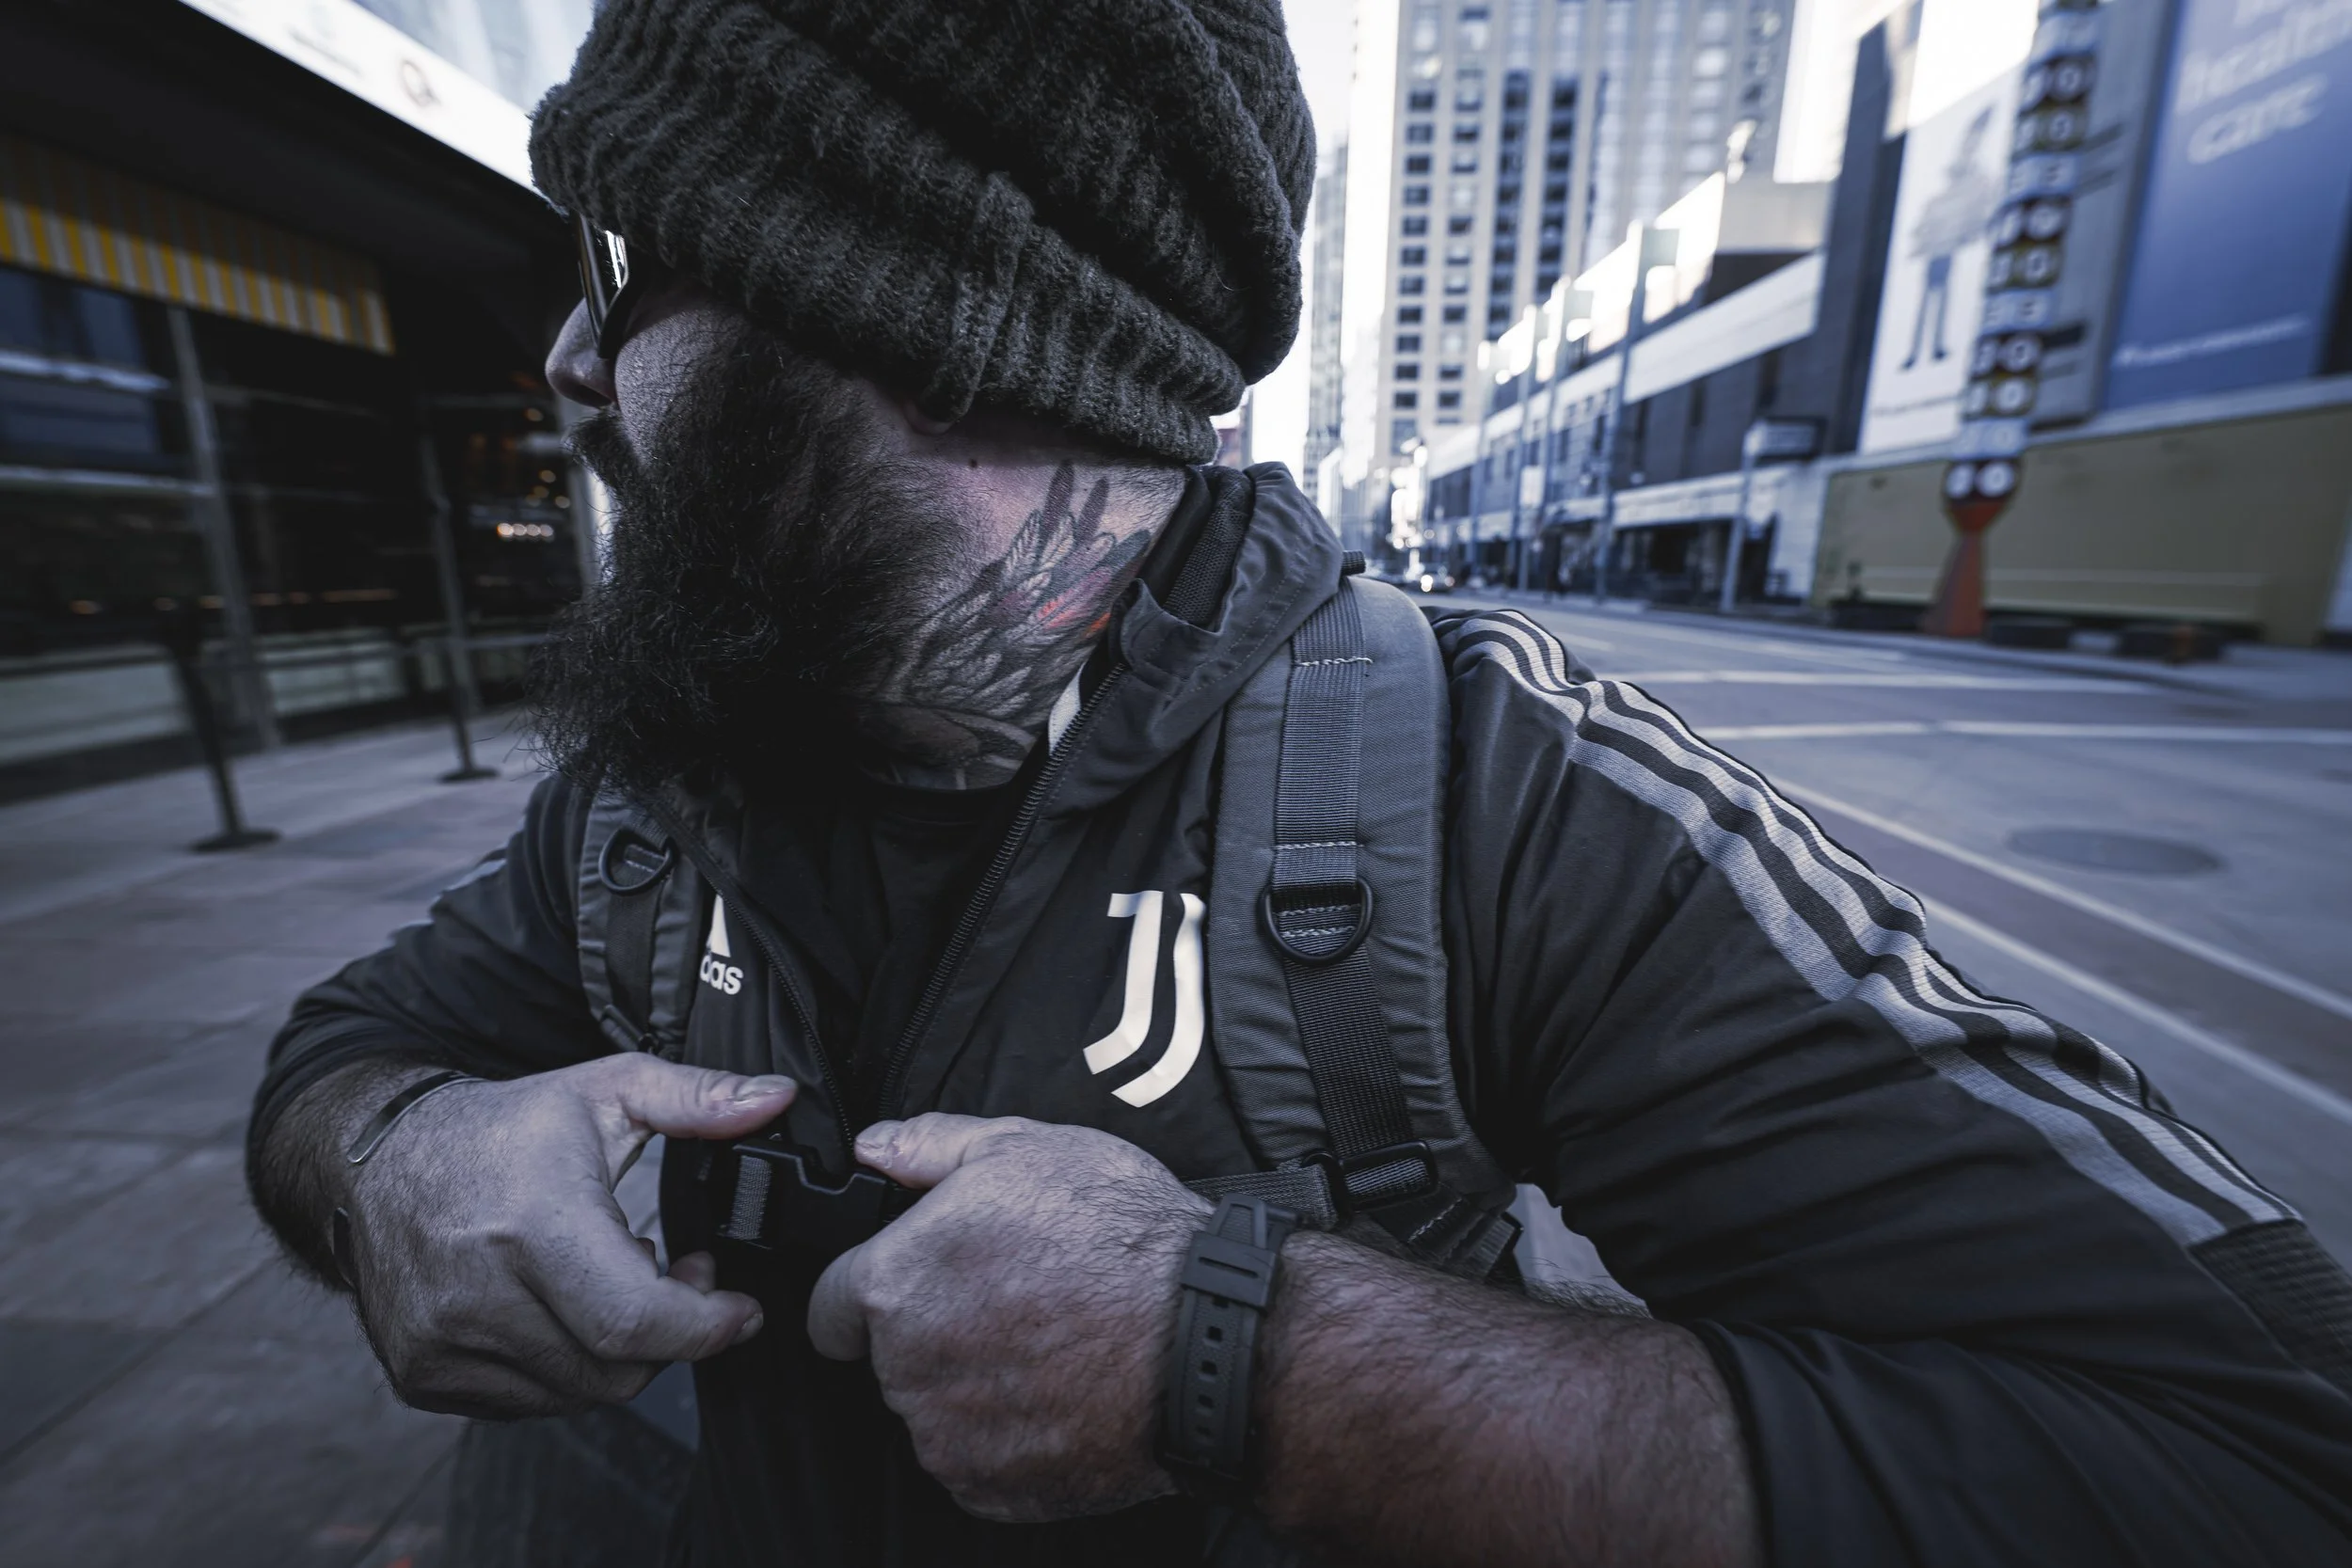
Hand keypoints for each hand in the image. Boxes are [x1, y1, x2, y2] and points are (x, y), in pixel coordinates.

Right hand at [340, 1055, 794, 1417]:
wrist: (375, 1160)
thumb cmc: (499, 1128)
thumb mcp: (607, 1091)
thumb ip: (697, 1097)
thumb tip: (776, 1100)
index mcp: (532, 1223)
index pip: (636, 1323)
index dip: (705, 1327)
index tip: (738, 1309)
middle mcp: (479, 1293)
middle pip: (616, 1370)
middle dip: (669, 1336)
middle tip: (676, 1279)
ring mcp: (443, 1343)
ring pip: (577, 1393)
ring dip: (616, 1352)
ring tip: (613, 1284)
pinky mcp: (423, 1375)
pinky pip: (527, 1402)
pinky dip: (564, 1368)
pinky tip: (563, 1310)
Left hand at [807, 1114, 1212, 1521]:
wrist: (1208, 1340)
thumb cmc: (1124, 1241)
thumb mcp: (1027, 1147)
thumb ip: (928, 1146)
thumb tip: (874, 1147)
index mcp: (896, 1284)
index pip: (829, 1306)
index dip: (868, 1289)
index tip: (917, 1285)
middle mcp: (907, 1370)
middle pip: (890, 1357)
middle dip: (935, 1331)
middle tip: (1012, 1299)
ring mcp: (949, 1437)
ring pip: (935, 1410)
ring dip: (971, 1384)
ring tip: (1048, 1342)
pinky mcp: (992, 1488)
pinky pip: (978, 1459)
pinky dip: (1009, 1435)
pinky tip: (1062, 1389)